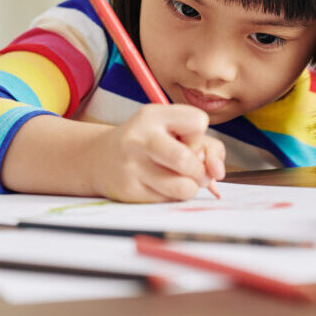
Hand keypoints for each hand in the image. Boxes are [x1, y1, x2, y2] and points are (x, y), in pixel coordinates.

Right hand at [89, 104, 225, 202]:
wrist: (99, 158)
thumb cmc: (148, 143)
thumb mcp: (171, 130)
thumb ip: (206, 145)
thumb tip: (216, 172)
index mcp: (153, 115)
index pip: (199, 122)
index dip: (200, 135)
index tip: (186, 139)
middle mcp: (140, 138)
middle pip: (189, 161)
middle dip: (200, 171)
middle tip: (192, 170)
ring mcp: (132, 166)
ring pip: (184, 187)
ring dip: (189, 188)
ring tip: (179, 180)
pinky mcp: (129, 190)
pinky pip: (168, 200)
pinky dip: (171, 196)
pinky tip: (159, 186)